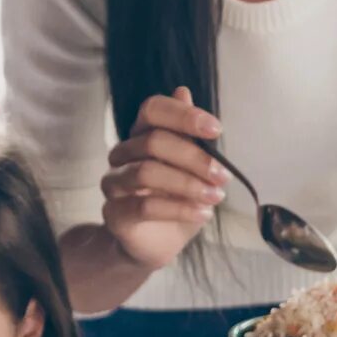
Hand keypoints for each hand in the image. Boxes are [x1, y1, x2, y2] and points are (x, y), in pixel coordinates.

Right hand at [98, 86, 229, 273]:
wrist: (158, 244)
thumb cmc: (176, 200)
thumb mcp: (192, 167)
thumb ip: (188, 134)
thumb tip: (183, 91)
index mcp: (141, 135)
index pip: (152, 110)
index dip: (183, 115)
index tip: (216, 130)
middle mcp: (123, 154)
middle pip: (153, 142)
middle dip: (194, 158)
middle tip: (223, 176)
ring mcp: (114, 184)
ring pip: (147, 173)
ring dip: (188, 184)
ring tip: (215, 196)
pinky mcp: (114, 214)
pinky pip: (145, 206)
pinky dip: (179, 209)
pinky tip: (203, 214)